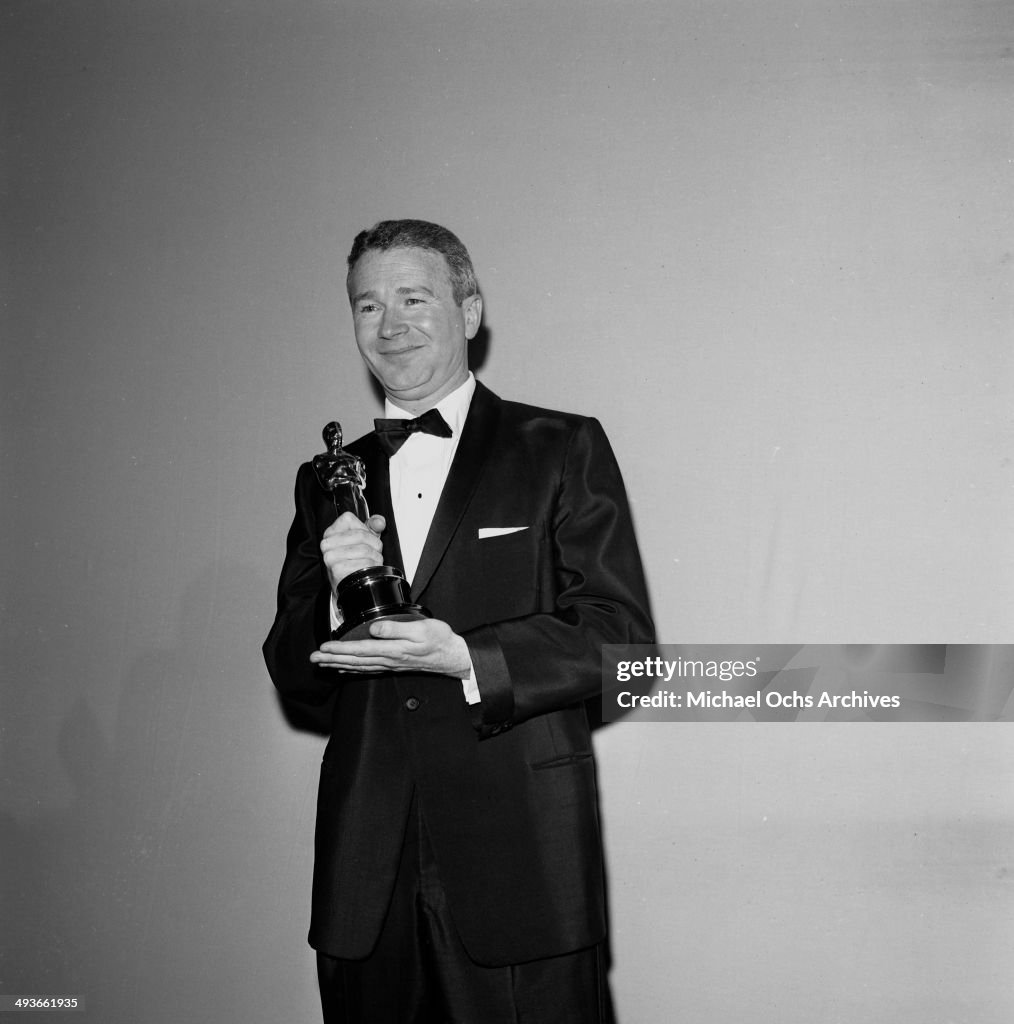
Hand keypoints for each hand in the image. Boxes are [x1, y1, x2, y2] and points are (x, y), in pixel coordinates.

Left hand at [310, 618, 471, 678]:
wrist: (452, 656)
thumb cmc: (439, 640)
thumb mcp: (421, 628)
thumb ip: (396, 628)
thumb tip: (374, 628)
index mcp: (393, 650)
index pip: (360, 649)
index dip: (340, 648)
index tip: (324, 647)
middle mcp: (388, 660)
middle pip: (355, 660)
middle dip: (332, 658)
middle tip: (314, 658)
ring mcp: (390, 665)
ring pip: (358, 666)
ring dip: (338, 664)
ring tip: (322, 663)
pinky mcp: (393, 665)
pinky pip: (368, 669)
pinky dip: (353, 669)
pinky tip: (344, 669)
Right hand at [321, 512, 385, 592]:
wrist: (349, 586)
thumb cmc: (353, 561)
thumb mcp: (364, 540)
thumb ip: (372, 526)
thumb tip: (379, 522)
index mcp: (330, 533)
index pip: (349, 519)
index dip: (364, 529)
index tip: (366, 539)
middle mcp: (327, 544)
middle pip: (360, 535)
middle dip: (373, 545)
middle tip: (371, 553)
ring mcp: (331, 557)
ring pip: (364, 549)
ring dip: (375, 557)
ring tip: (370, 562)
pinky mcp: (337, 569)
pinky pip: (364, 563)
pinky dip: (372, 567)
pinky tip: (367, 570)